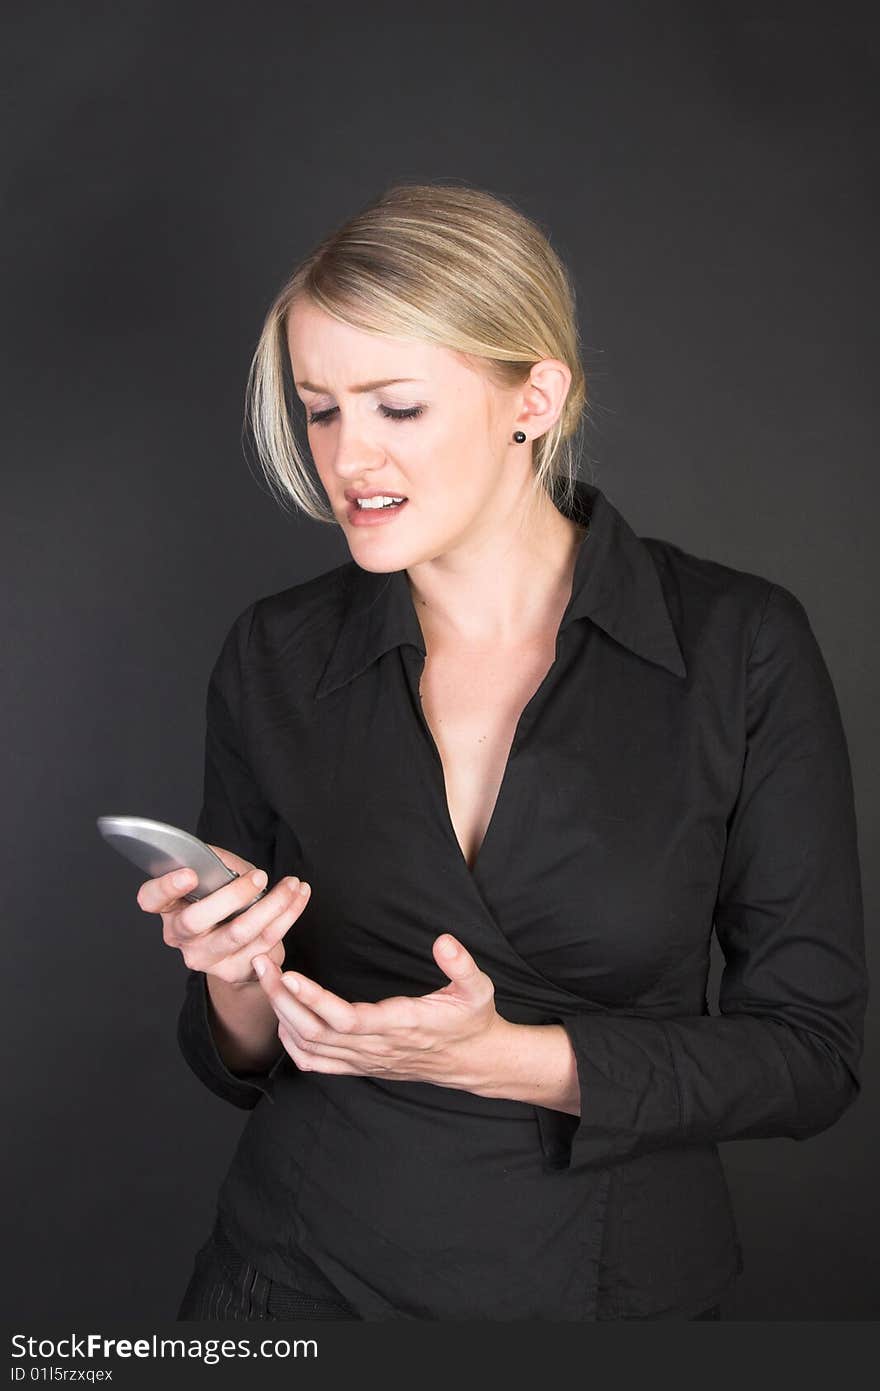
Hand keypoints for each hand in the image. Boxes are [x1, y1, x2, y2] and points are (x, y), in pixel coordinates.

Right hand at [137, 845, 311, 986]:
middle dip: (232, 895)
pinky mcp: (233, 971)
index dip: (166, 887)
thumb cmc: (224, 900)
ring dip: (273, 904)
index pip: (151, 898)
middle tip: (259, 876)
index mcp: (169, 908)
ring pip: (239, 932)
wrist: (238, 946)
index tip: (190, 873)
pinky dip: (288, 914)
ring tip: (293, 884)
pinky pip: (266, 941)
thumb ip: (215, 865)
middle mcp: (181, 937)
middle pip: (197, 920)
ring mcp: (205, 958)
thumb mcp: (214, 877)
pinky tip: (299, 896)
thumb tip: (224, 862)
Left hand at [251, 934, 506, 1090]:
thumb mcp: (478, 989)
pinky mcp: (361, 1066)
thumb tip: (444, 941)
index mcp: (401, 1024)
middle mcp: (377, 1046)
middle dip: (282, 999)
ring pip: (310, 1046)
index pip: (347, 1018)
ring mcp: (366, 1060)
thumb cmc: (472, 1020)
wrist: (474, 1061)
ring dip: (282, 1015)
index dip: (315, 1000)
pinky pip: (317, 1063)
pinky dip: (292, 1043)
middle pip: (316, 1031)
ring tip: (266, 979)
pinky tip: (283, 1017)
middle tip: (262, 963)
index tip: (291, 975)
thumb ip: (462, 965)